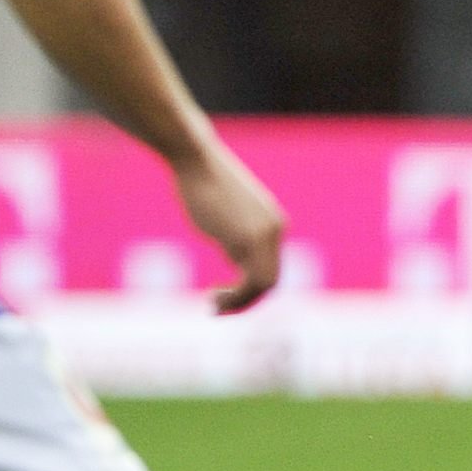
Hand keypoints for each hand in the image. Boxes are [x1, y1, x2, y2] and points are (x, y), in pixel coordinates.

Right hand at [174, 142, 285, 313]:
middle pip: (272, 280)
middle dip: (246, 301)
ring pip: (265, 284)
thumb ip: (237, 239)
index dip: (250, 289)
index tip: (221, 294)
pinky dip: (235, 296)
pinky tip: (214, 296)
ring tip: (213, 307)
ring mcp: (264, 234)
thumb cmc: (202, 184)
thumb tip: (238, 262)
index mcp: (273, 224)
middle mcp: (275, 230)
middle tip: (216, 309)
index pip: (272, 267)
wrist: (196, 160)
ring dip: (240, 303)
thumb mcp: (226, 215)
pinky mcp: (247, 238)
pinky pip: (252, 280)